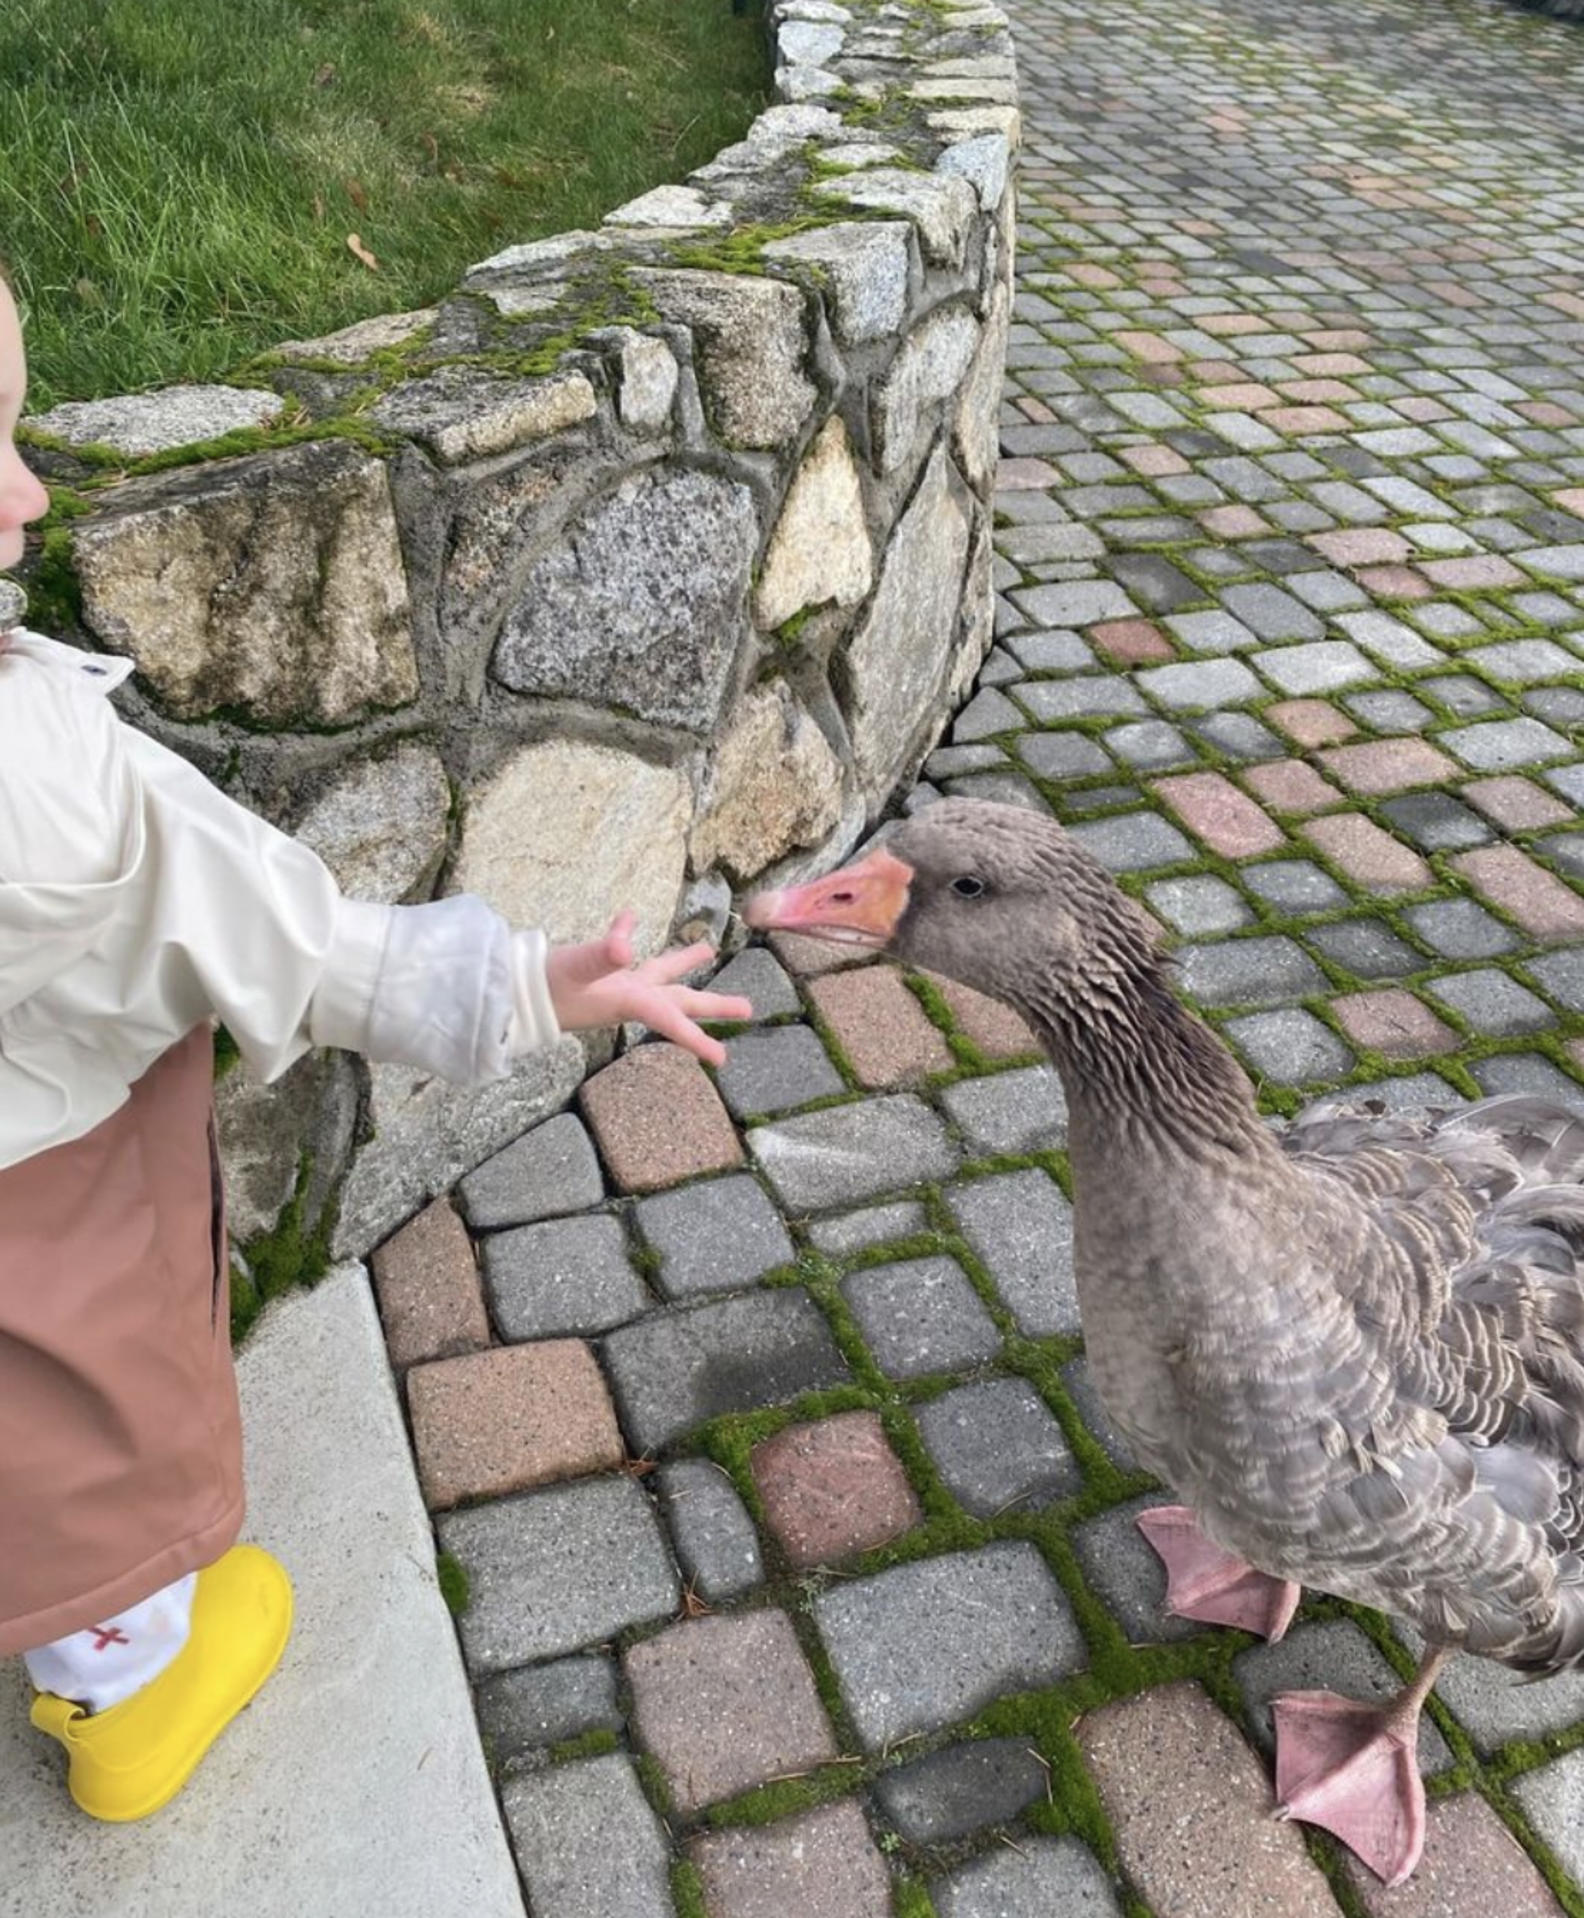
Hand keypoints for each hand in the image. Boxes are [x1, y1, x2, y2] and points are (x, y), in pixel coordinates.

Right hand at [544, 910, 752, 1067]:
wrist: (511, 993)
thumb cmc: (544, 987)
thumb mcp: (574, 970)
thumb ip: (600, 956)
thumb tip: (625, 948)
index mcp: (629, 1000)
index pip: (669, 1021)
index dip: (695, 1039)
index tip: (722, 1060)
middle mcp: (629, 997)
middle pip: (681, 1002)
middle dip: (713, 1006)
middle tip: (748, 1011)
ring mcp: (617, 986)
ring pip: (661, 975)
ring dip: (684, 965)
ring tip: (708, 952)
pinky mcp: (601, 975)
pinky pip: (625, 956)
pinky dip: (626, 935)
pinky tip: (627, 916)